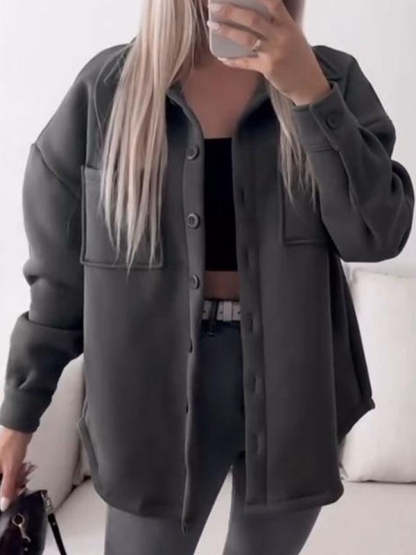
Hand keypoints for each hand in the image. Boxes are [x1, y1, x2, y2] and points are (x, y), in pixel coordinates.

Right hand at [0, 427, 35, 510]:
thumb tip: (3, 505)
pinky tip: (23, 472)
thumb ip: (6, 488)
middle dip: (9, 487)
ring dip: (13, 481)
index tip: (8, 501)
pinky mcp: (4, 460)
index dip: (2, 495)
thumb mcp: (10, 470)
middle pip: (1, 484)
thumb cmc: (12, 445)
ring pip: (4, 478)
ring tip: (22, 476)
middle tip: (19, 486)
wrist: (20, 428)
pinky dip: (15, 474)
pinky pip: (8, 472)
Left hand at [207, 0, 330, 104]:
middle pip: (253, 19)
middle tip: (214, 6)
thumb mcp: (293, 35)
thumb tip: (251, 15)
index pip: (273, 3)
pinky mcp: (267, 68)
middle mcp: (281, 36)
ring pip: (246, 39)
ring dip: (227, 31)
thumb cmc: (298, 57)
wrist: (308, 83)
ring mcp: (273, 52)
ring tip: (212, 25)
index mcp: (288, 24)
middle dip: (231, 11)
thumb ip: (277, 24)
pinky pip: (245, 62)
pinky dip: (232, 60)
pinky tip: (222, 57)